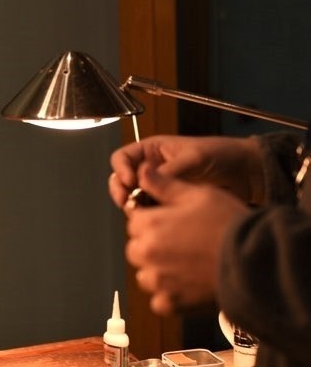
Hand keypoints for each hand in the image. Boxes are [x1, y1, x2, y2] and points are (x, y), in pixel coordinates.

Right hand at [109, 135, 264, 209]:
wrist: (245, 173)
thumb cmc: (222, 154)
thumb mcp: (194, 157)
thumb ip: (168, 169)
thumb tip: (144, 182)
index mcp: (152, 150)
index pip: (122, 158)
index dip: (121, 169)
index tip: (130, 181)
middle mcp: (150, 168)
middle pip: (121, 179)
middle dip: (121, 190)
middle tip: (127, 201)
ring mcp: (158, 186)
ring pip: (132, 197)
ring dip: (132, 204)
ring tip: (141, 210)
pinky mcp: (167, 202)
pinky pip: (148, 209)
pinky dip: (146, 214)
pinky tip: (154, 217)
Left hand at [126, 164, 250, 314]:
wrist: (255, 260)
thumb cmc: (228, 223)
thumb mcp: (198, 194)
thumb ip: (164, 185)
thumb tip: (141, 172)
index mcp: (149, 225)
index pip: (135, 222)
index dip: (153, 221)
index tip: (173, 224)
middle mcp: (146, 253)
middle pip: (137, 249)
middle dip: (153, 246)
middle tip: (183, 245)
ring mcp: (156, 281)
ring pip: (145, 275)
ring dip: (160, 271)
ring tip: (188, 264)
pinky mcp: (169, 303)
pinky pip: (159, 301)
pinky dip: (170, 296)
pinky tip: (189, 285)